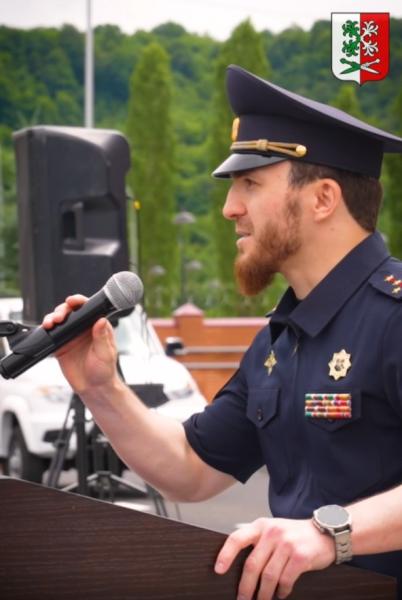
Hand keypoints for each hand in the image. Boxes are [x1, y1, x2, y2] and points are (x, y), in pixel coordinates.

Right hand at [42, 295, 118, 392]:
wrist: (94, 388)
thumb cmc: (104, 371)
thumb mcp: (105, 354)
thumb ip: (102, 337)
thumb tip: (101, 320)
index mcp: (97, 327)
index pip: (88, 309)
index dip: (79, 302)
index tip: (72, 301)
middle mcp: (84, 329)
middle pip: (71, 312)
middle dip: (62, 310)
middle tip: (59, 316)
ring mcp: (71, 337)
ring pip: (60, 321)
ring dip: (53, 317)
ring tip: (51, 322)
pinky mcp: (61, 346)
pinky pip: (52, 334)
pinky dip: (47, 330)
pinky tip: (46, 329)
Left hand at [215, 517, 334, 599]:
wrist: (324, 532)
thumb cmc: (294, 534)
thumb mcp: (273, 529)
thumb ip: (257, 540)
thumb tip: (234, 560)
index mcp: (261, 525)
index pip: (237, 538)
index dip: (225, 555)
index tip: (218, 571)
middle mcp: (272, 532)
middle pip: (252, 565)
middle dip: (245, 587)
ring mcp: (287, 544)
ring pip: (268, 576)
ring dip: (263, 594)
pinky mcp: (300, 557)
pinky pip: (285, 580)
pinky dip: (281, 591)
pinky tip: (281, 595)